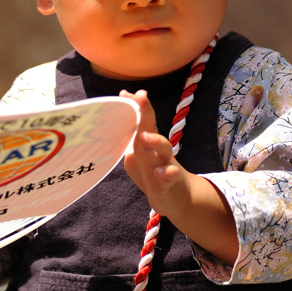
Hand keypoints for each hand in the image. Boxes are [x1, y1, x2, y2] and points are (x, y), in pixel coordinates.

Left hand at [120, 89, 239, 264]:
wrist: (176, 198)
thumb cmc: (154, 174)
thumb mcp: (138, 157)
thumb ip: (129, 141)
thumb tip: (115, 128)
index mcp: (147, 143)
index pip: (142, 120)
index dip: (135, 106)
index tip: (125, 93)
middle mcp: (157, 150)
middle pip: (152, 128)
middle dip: (146, 113)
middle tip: (140, 97)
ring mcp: (165, 165)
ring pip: (163, 150)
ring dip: (155, 142)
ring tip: (144, 136)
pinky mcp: (170, 183)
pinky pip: (169, 177)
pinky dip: (167, 174)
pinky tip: (162, 172)